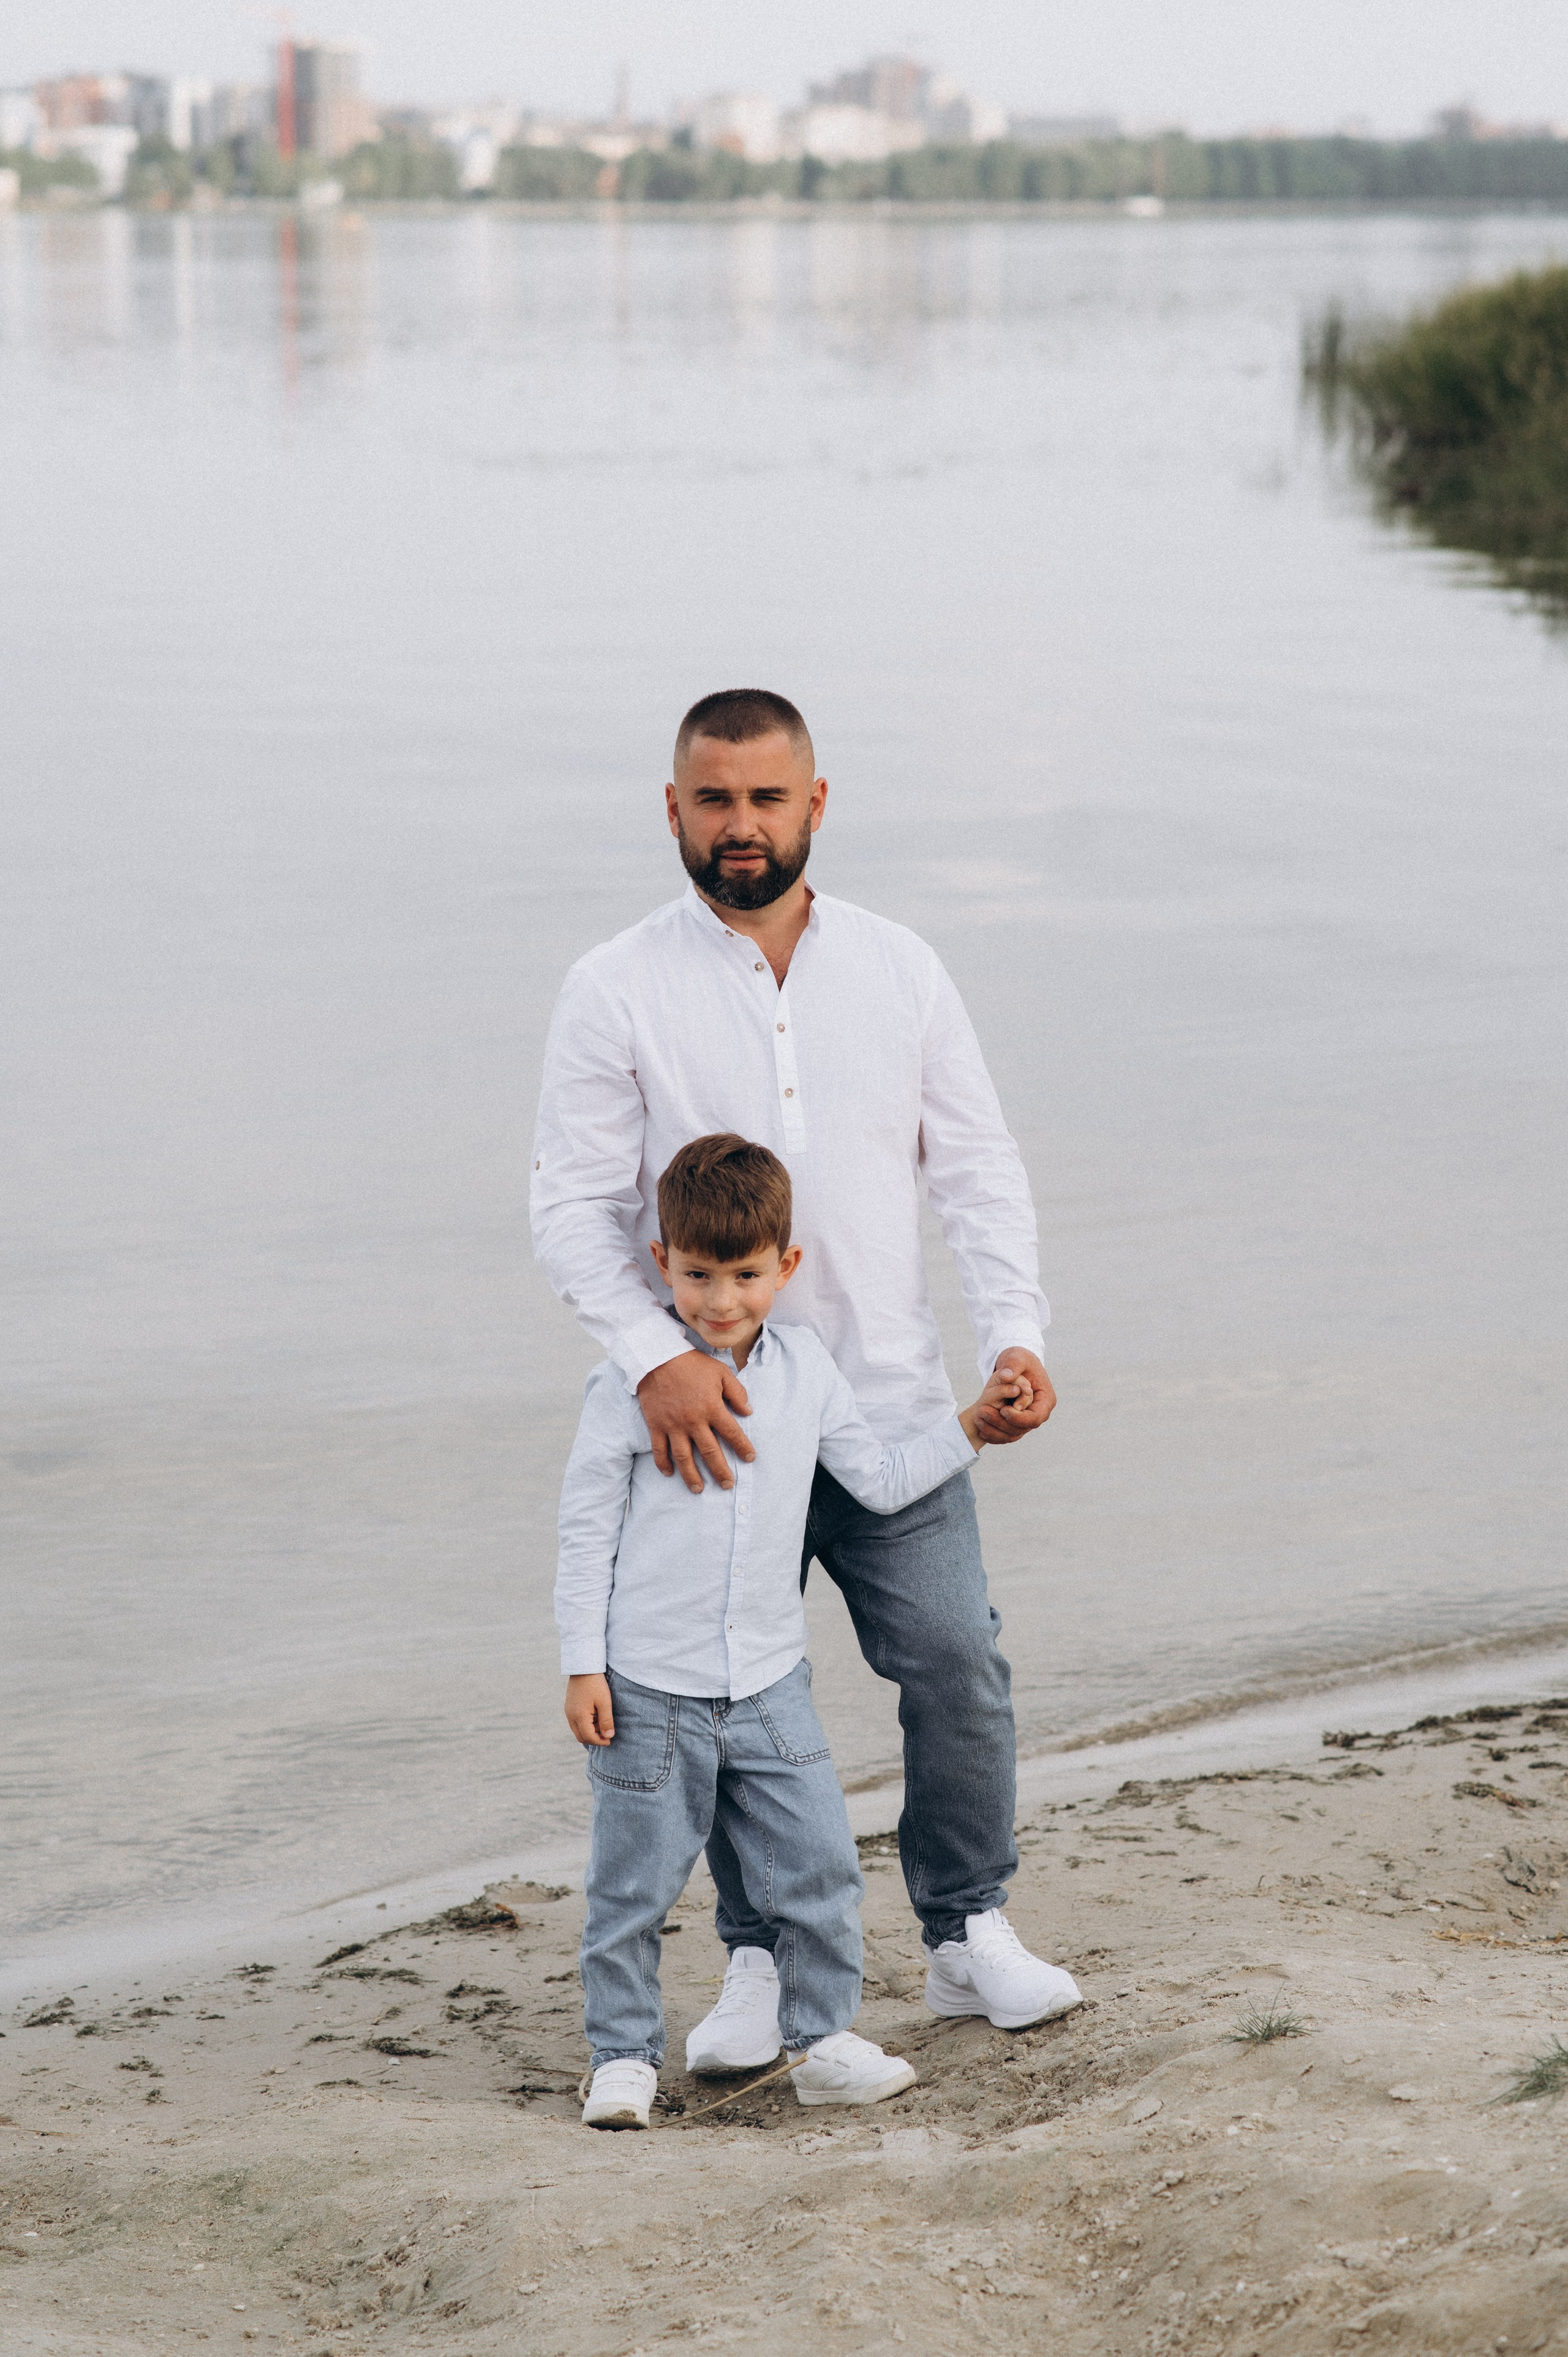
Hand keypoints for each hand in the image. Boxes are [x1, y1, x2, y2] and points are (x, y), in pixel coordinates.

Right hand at [565, 1674, 615, 1746]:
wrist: (583, 1667)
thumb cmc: (596, 1684)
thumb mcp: (604, 1702)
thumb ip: (606, 1721)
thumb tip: (608, 1736)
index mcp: (579, 1716)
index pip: (588, 1737)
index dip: (600, 1741)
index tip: (610, 1740)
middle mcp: (570, 1716)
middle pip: (581, 1737)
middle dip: (594, 1739)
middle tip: (606, 1736)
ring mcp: (568, 1711)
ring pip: (577, 1730)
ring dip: (589, 1732)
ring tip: (602, 1725)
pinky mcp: (569, 1706)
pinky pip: (575, 1722)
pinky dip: (585, 1725)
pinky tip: (595, 1718)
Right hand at [637, 1351, 753, 1493]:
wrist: (657, 1357)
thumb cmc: (692, 1364)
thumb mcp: (720, 1372)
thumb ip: (736, 1392)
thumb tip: (748, 1411)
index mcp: (712, 1408)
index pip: (732, 1433)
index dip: (743, 1447)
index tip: (750, 1459)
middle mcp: (694, 1421)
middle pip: (710, 1452)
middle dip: (720, 1471)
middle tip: (727, 1485)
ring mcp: (673, 1425)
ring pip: (684, 1457)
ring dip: (692, 1475)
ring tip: (698, 1489)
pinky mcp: (656, 1425)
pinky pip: (659, 1449)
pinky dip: (663, 1463)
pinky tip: (669, 1473)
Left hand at [969, 1349, 1055, 1446]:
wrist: (1014, 1365)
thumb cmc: (1020, 1360)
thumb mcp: (1018, 1357)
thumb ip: (1013, 1365)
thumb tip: (1007, 1377)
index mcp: (1046, 1399)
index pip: (1036, 1417)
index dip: (1020, 1418)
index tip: (1003, 1410)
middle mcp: (1038, 1413)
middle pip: (1023, 1428)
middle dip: (1002, 1423)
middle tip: (983, 1411)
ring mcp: (1027, 1419)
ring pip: (1013, 1433)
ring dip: (994, 1429)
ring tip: (978, 1418)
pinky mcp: (1016, 1423)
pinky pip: (1006, 1434)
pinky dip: (993, 1434)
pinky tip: (979, 1429)